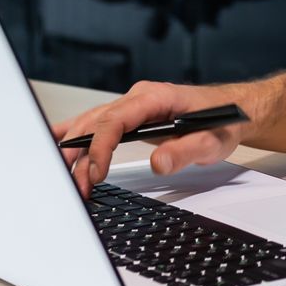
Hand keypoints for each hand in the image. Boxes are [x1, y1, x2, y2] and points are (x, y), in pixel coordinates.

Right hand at [50, 80, 251, 198]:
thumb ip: (186, 150)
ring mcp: (131, 106)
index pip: (116, 120)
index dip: (101, 147)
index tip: (95, 174)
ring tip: (65, 181)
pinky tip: (53, 143)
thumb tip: (159, 163)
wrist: (233, 110)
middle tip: (75, 189)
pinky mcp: (129, 117)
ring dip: (75, 152)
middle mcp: (137, 98)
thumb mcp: (213, 141)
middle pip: (96, 123)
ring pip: (91, 125)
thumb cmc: (223, 122)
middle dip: (80, 156)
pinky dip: (74, 135)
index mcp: (154, 97)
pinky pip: (95, 124)